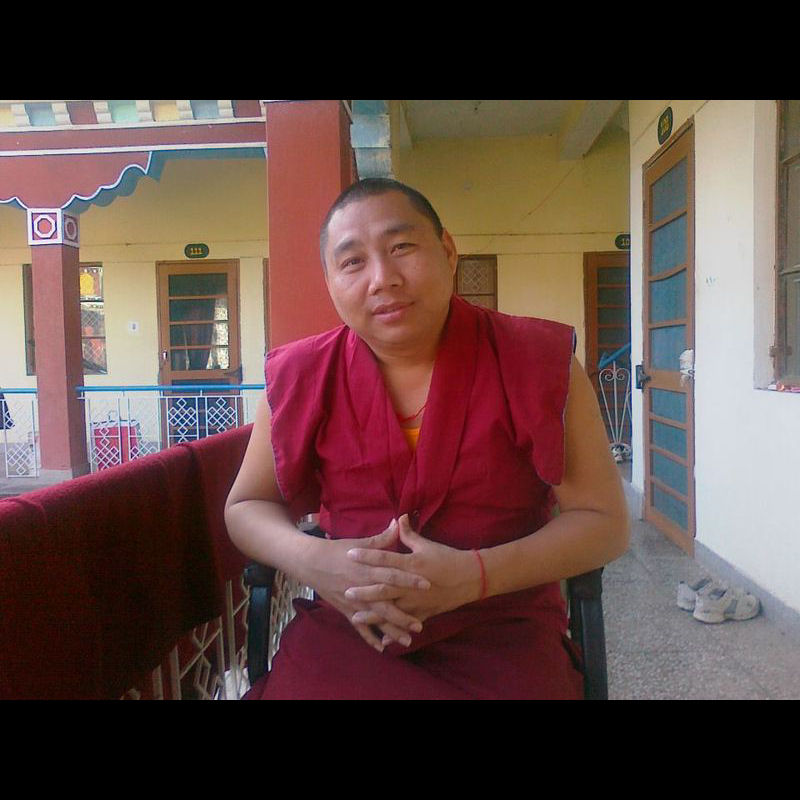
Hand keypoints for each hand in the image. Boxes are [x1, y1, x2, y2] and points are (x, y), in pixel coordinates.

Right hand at [306, 519, 430, 652]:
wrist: (310, 563)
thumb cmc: (337, 550)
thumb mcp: (360, 543)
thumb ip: (382, 538)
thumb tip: (398, 522)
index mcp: (367, 569)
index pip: (392, 575)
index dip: (409, 580)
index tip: (427, 585)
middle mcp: (362, 588)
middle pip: (385, 603)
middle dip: (403, 615)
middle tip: (420, 624)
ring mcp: (354, 602)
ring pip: (375, 619)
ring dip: (391, 630)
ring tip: (407, 640)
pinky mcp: (346, 610)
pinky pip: (359, 627)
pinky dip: (369, 638)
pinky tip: (382, 648)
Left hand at [345, 514, 481, 641]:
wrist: (471, 578)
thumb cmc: (447, 558)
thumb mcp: (427, 545)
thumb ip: (409, 534)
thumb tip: (398, 517)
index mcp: (411, 564)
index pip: (384, 558)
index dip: (366, 555)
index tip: (349, 553)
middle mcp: (411, 585)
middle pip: (383, 588)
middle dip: (363, 591)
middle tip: (346, 591)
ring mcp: (417, 601)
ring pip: (392, 610)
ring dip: (373, 615)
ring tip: (355, 617)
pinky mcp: (424, 613)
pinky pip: (405, 625)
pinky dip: (394, 633)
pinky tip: (381, 640)